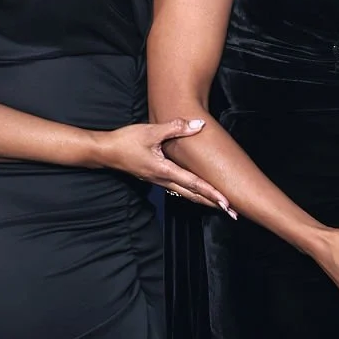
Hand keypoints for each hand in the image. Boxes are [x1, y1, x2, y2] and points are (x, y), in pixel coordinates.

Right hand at [96, 118, 234, 214]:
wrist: (105, 152)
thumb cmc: (126, 141)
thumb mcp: (151, 131)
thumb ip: (176, 128)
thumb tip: (199, 124)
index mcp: (165, 171)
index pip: (195, 184)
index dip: (213, 194)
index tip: (227, 203)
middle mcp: (164, 180)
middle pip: (194, 196)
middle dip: (214, 204)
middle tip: (233, 213)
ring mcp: (160, 181)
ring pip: (187, 194)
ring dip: (205, 201)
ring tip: (221, 207)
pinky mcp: (156, 178)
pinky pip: (179, 189)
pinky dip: (193, 194)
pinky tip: (199, 194)